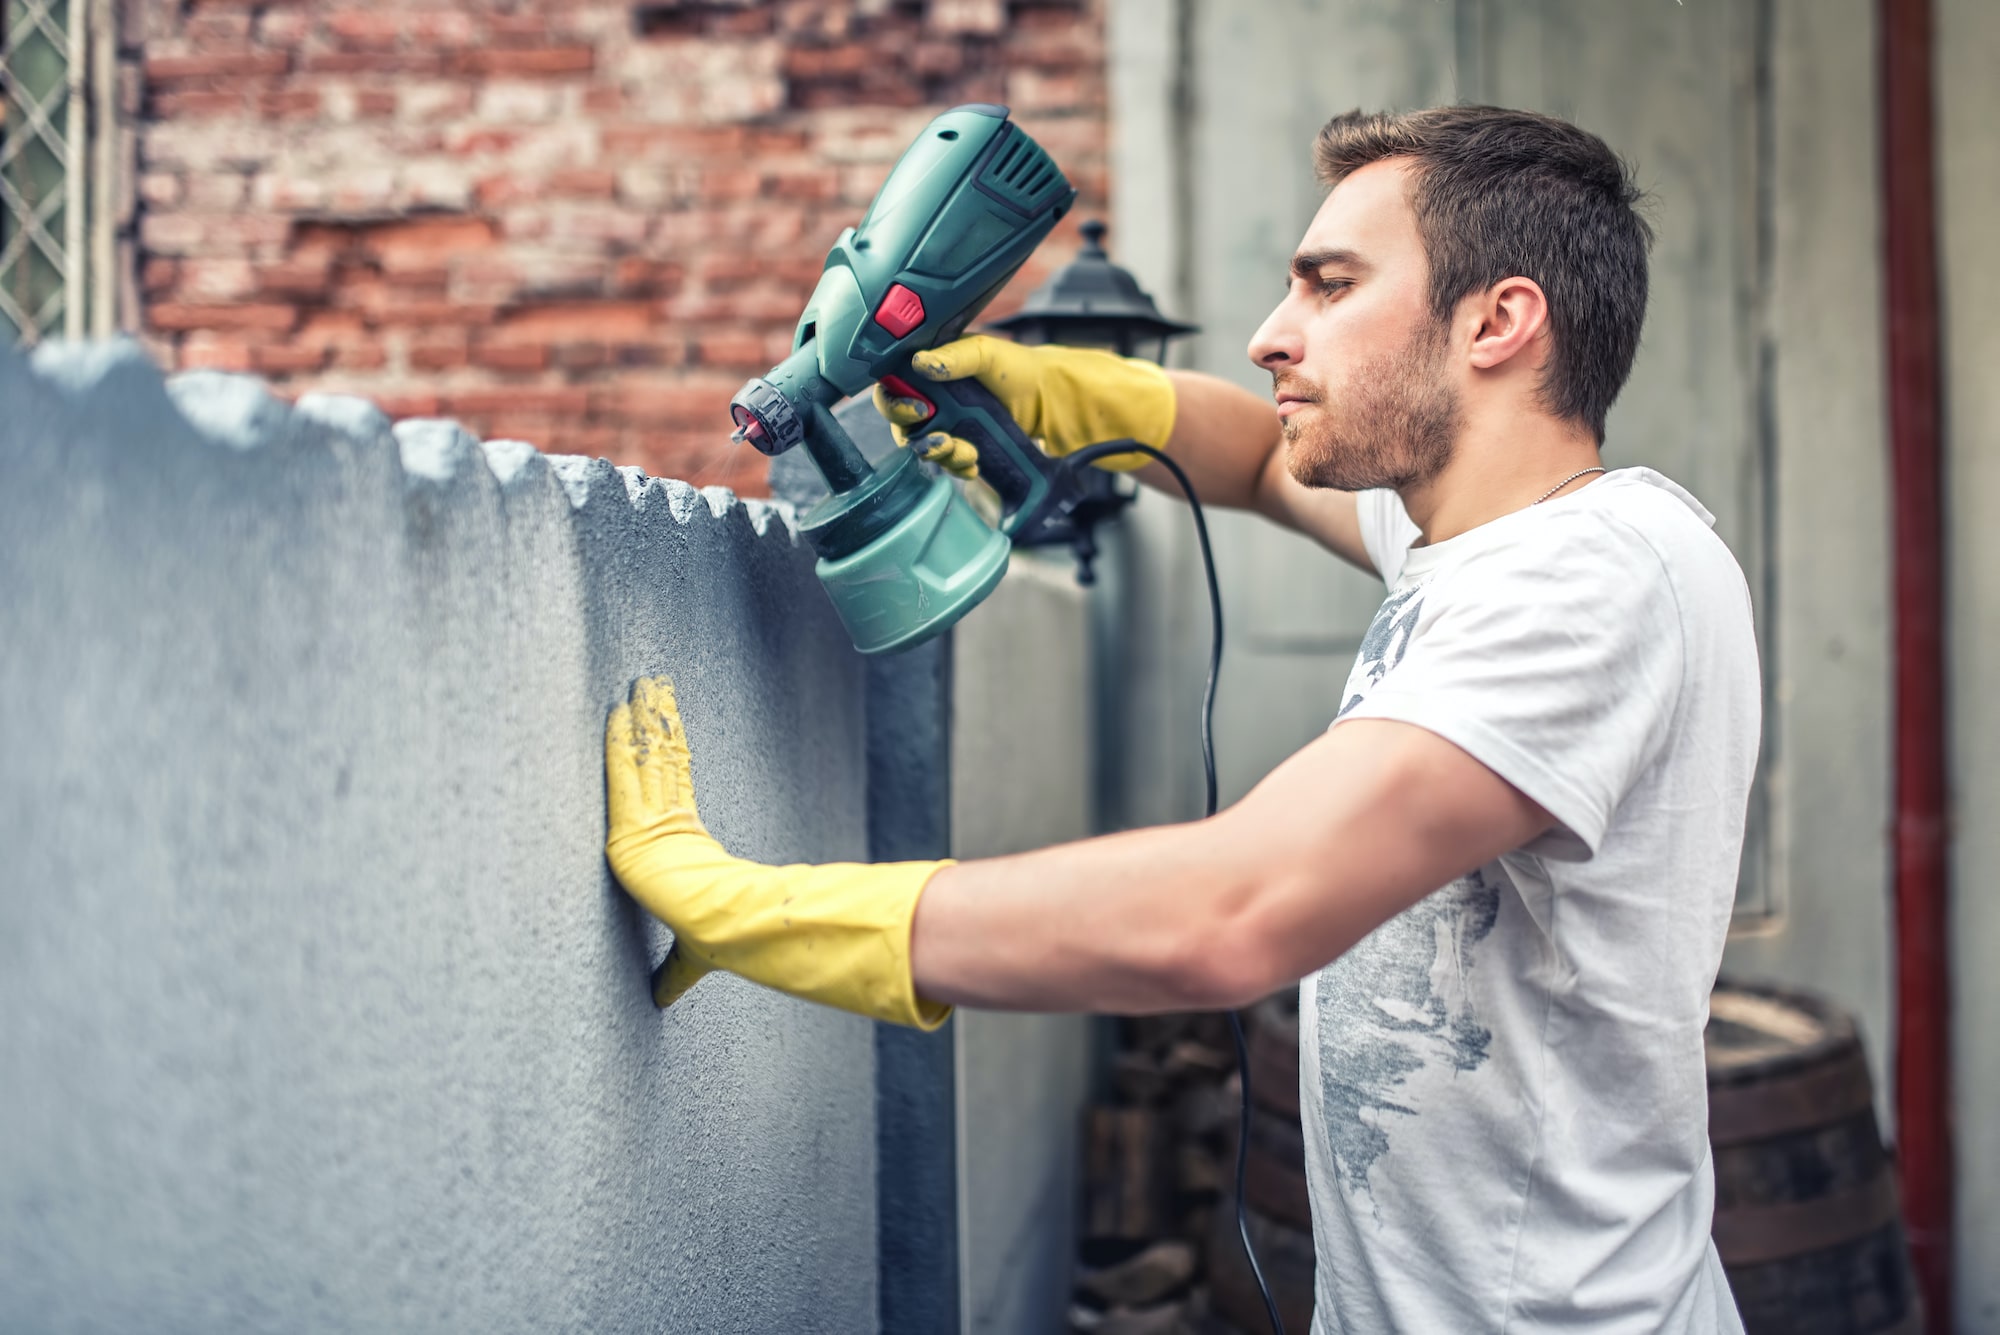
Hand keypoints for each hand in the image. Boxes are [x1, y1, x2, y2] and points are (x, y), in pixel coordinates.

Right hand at [604, 675, 952, 1027]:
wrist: (715, 928)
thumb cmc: (709, 933)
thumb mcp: (691, 944)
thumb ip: (676, 967)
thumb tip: (662, 1001)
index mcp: (672, 842)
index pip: (669, 782)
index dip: (661, 751)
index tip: (657, 722)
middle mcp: (652, 828)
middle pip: (654, 761)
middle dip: (653, 722)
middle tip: (647, 683)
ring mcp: (642, 825)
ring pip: (643, 757)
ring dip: (645, 719)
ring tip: (644, 681)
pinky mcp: (630, 830)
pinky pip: (625, 774)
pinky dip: (620, 742)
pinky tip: (620, 710)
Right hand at [872, 334, 1175, 478]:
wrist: (1055, 402)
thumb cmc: (1021, 370)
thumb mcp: (987, 353)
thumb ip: (954, 356)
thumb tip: (920, 363)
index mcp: (929, 370)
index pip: (892, 388)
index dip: (894, 403)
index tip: (917, 410)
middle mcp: (933, 397)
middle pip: (903, 425)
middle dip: (921, 437)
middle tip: (946, 440)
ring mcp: (949, 424)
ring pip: (925, 448)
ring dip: (942, 455)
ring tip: (969, 453)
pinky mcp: (966, 446)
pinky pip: (948, 464)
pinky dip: (958, 466)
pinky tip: (976, 463)